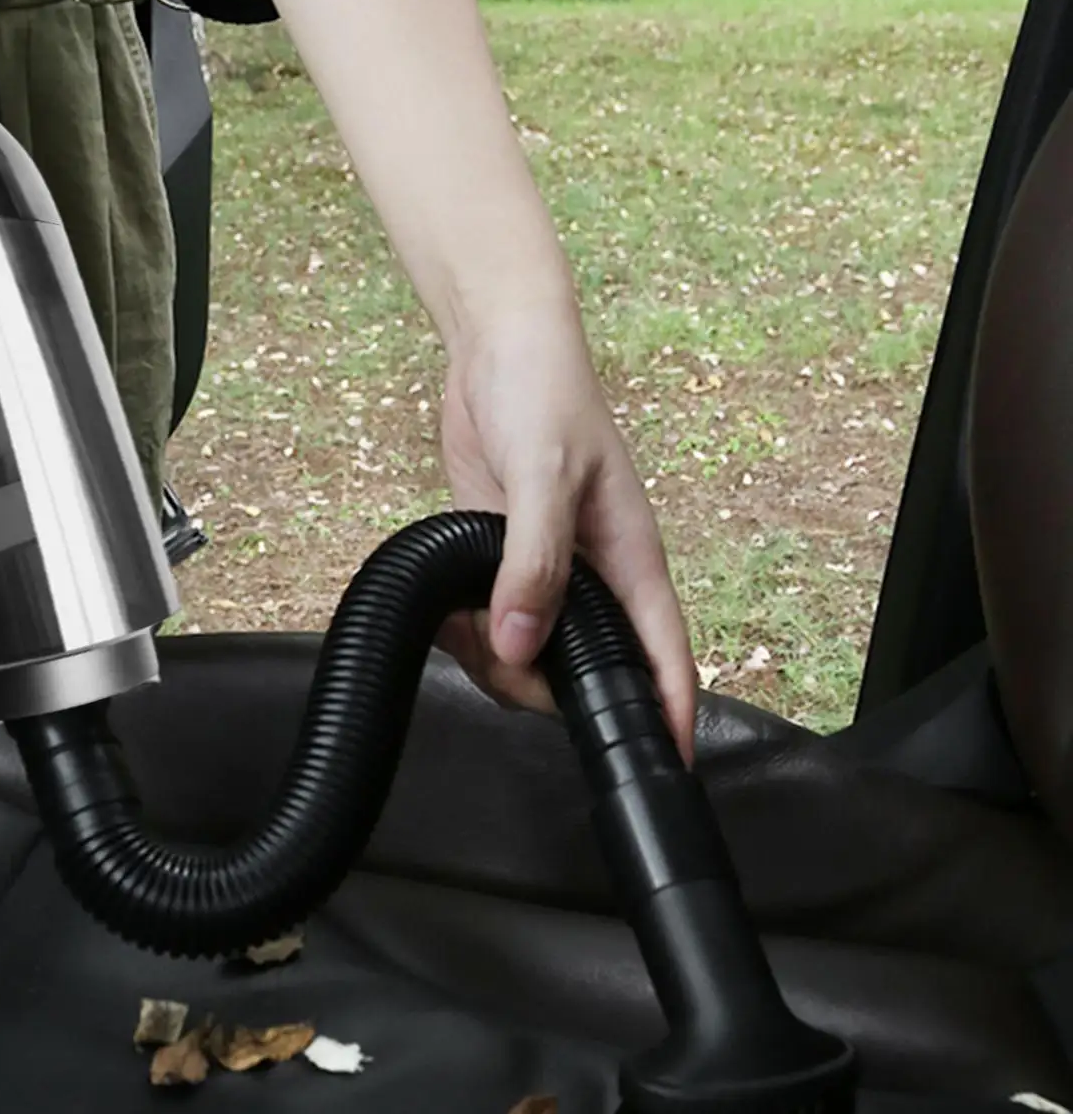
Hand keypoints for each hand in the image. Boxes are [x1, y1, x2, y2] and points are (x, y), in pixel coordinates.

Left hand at [434, 301, 697, 765]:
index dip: (667, 712)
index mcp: (631, 559)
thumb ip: (535, 564)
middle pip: (586, 670)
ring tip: (462, 626)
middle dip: (544, 687)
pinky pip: (486, 623)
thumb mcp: (544, 476)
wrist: (496, 349)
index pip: (664, 652)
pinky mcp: (496, 560)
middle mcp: (593, 576)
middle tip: (497, 664)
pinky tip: (446, 609)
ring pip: (530, 654)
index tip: (664, 765)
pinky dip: (465, 631)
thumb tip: (519, 647)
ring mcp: (543, 572)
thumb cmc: (544, 396)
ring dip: (494, 659)